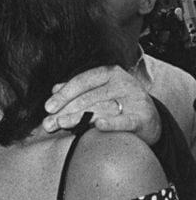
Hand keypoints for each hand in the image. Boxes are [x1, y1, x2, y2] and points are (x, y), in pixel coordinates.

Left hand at [42, 65, 160, 144]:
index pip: (82, 81)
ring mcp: (135, 100)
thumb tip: (54, 89)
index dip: (64, 94)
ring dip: (79, 118)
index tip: (48, 107)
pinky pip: (125, 121)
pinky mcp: (144, 117)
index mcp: (110, 74)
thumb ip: (78, 90)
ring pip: (101, 109)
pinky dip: (112, 123)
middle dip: (66, 111)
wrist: (150, 119)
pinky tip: (99, 125)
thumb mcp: (100, 92)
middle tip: (49, 123)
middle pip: (89, 97)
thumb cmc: (118, 104)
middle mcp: (123, 83)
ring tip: (62, 125)